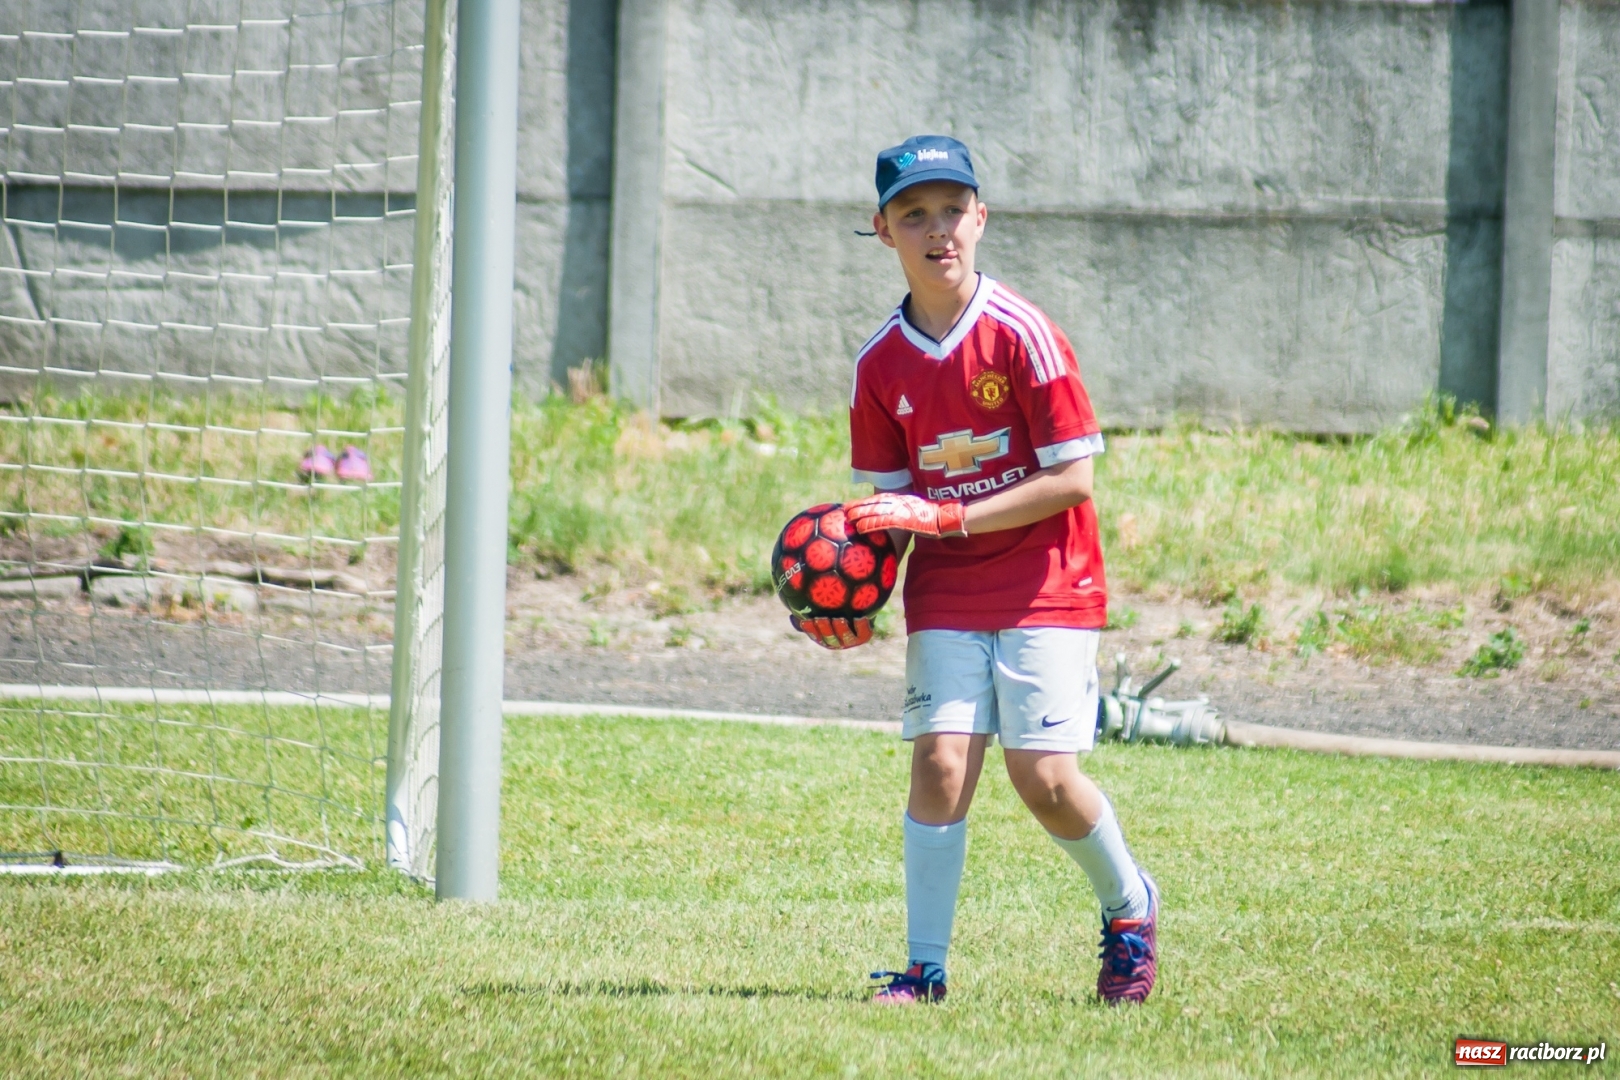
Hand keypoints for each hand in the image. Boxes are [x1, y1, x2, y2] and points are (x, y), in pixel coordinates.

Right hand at [791, 614, 872, 649]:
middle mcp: (837, 642)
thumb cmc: (835, 607)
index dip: (810, 630)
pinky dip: (861, 626)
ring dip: (841, 629)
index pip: (815, 635)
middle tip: (821, 618)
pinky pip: (863, 633)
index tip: (806, 620)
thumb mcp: (821, 609)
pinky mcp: (864, 636)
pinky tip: (859, 617)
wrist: (859, 606)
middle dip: (824, 630)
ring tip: (838, 618)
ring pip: (845, 637)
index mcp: (824, 638)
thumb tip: (792, 618)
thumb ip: (807, 613)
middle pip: (829, 639)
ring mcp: (851, 641)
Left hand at [845, 493, 966, 537]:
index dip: (866, 501)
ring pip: (877, 511)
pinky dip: (871, 525)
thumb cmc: (937, 519)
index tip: (854, 504)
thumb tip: (899, 525)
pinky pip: (884, 522)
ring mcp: (902, 510)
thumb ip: (908, 517)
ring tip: (848, 518)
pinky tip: (861, 528)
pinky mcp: (904, 520)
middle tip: (845, 509)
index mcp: (903, 500)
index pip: (881, 499)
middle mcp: (901, 502)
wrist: (948, 518)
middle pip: (875, 503)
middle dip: (859, 505)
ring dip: (861, 514)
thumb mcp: (920, 514)